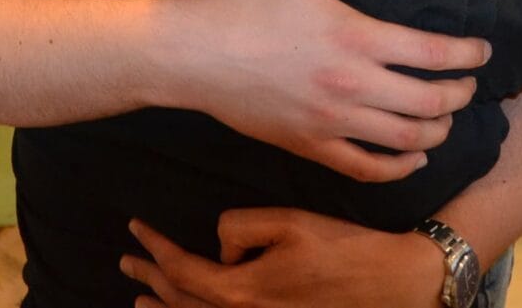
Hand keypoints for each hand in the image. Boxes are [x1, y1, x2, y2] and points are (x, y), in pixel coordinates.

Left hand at [121, 211, 438, 307]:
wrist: (395, 284)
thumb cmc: (342, 248)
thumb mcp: (287, 221)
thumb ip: (240, 228)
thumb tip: (218, 243)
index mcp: (244, 291)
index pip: (182, 270)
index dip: (154, 249)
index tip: (135, 229)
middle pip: (184, 303)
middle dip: (150, 281)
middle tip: (126, 262)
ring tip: (140, 300)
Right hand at [154, 0, 488, 181]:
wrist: (192, 53)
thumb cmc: (242, 2)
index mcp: (354, 36)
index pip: (433, 53)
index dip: (468, 55)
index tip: (481, 51)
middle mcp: (351, 85)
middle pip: (432, 103)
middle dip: (460, 93)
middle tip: (465, 83)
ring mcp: (332, 122)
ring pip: (408, 141)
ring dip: (438, 130)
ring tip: (442, 116)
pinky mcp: (311, 146)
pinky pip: (369, 169)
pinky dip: (401, 167)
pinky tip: (411, 156)